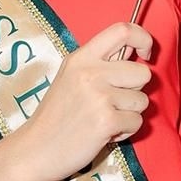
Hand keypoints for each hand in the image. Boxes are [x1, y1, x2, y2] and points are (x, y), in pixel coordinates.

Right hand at [8, 21, 153, 180]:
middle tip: (113, 103)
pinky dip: (125, 131)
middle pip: (142, 73)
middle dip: (135, 91)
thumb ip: (99, 64)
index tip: (145, 55)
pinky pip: (137, 121)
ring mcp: (99, 97)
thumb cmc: (56, 116)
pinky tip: (103, 133)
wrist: (36, 149)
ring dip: (129, 114)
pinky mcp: (106, 121)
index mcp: (81, 58)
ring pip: (142, 100)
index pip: (123, 30)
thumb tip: (135, 52)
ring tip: (104, 119)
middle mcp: (90, 73)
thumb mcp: (70, 77)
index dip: (143, 39)